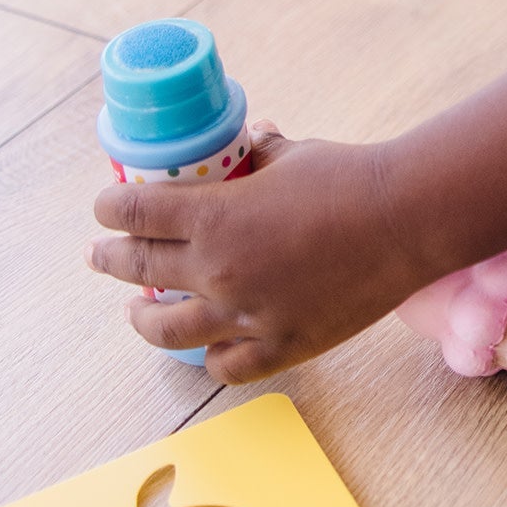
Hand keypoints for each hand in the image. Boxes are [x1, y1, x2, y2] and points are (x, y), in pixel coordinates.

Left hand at [89, 123, 434, 382]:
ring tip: (136, 313)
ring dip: (142, 320)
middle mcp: (218, 271)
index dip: (109, 208)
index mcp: (215, 216)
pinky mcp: (281, 345)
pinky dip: (210, 355)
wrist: (407, 220)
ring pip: (166, 330)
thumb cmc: (352, 178)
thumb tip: (249, 141)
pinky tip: (208, 345)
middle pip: (139, 269)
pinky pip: (224, 365)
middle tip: (100, 256)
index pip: (133, 212)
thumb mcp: (294, 154)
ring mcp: (246, 315)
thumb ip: (259, 153)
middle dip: (111, 260)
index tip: (103, 208)